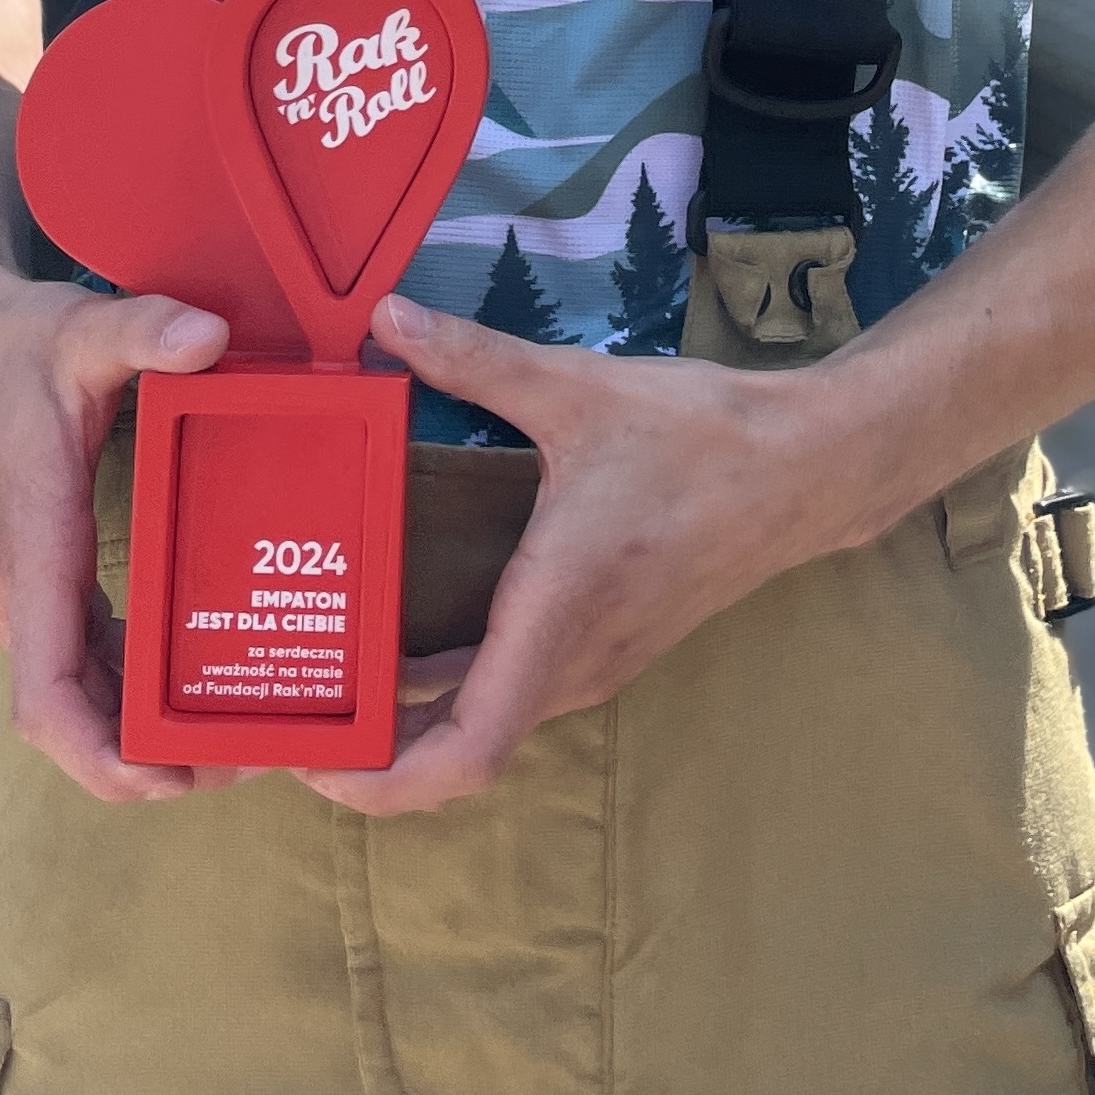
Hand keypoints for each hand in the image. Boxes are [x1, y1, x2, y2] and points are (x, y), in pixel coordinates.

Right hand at [0, 254, 226, 800]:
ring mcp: (26, 596)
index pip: (48, 697)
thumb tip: (208, 336)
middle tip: (250, 759)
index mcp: (31, 552)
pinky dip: (129, 693)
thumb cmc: (17, 351)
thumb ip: (145, 329)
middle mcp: (21, 592)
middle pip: (74, 720)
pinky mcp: (40, 586)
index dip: (104, 755)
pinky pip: (82, 665)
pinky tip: (189, 691)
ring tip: (238, 739)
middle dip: (151, 761)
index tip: (169, 779)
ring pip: (78, 701)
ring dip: (144, 736)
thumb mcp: (84, 330)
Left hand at [296, 294, 864, 817]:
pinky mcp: (606, 644)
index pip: (467, 750)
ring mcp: (594, 661)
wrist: (809, 466)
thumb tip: (387, 314)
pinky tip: (401, 649)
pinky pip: (512, 692)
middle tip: (284, 719)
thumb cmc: (702, 435)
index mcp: (557, 615)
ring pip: (487, 725)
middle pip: (461, 754)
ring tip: (325, 687)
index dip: (384, 780)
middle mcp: (573, 660)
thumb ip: (475, 358)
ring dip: (410, 727)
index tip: (313, 763)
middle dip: (372, 756)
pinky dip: (449, 694)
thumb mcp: (577, 390)